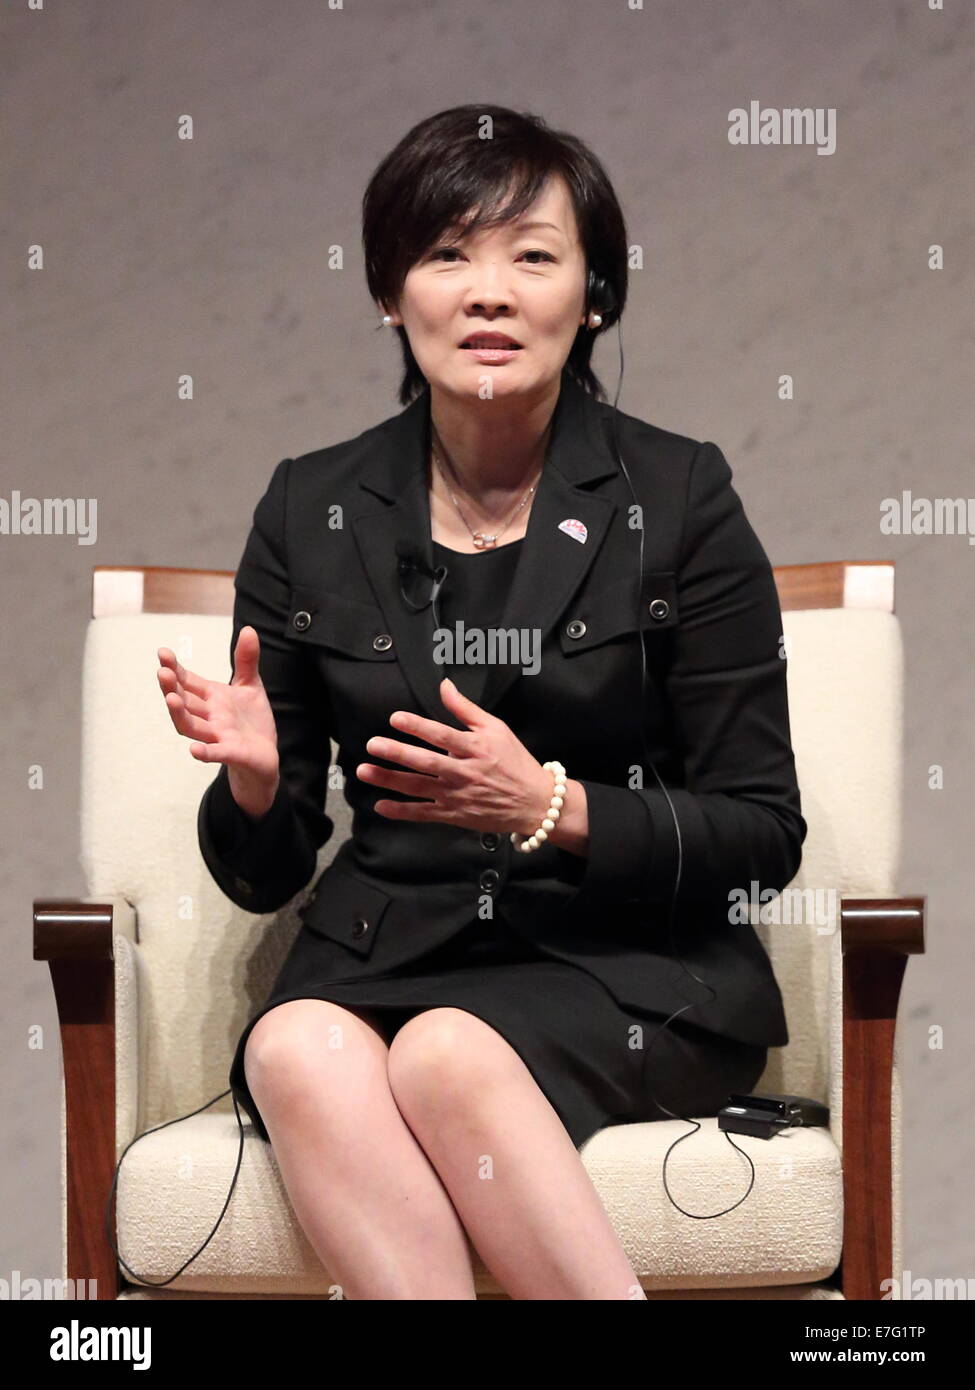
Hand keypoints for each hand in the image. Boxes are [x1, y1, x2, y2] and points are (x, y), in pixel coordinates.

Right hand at [156, 626, 279, 818]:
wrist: (266, 754)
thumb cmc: (252, 720)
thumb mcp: (250, 685)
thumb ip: (246, 660)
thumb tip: (249, 629)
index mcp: (212, 697)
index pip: (188, 682)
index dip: (175, 669)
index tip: (162, 653)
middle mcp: (210, 716)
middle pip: (184, 702)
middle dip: (172, 688)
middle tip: (162, 672)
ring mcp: (218, 736)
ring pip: (191, 726)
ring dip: (180, 714)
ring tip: (170, 700)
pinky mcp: (231, 753)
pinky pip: (215, 754)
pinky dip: (205, 753)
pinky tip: (193, 751)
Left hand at [356, 677, 552, 835]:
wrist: (534, 803)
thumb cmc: (514, 762)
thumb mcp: (496, 728)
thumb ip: (466, 708)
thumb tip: (444, 685)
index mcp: (476, 748)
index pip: (442, 735)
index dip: (418, 726)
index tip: (395, 718)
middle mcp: (465, 772)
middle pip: (426, 762)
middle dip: (397, 753)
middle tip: (372, 744)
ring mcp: (458, 796)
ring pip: (419, 787)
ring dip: (390, 780)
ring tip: (365, 771)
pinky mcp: (454, 815)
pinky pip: (424, 813)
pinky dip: (402, 811)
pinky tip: (381, 805)